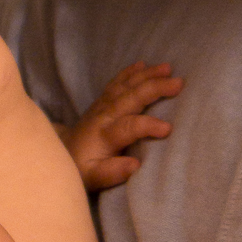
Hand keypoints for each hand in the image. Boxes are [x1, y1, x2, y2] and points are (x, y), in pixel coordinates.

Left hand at [62, 62, 182, 189]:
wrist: (62, 153)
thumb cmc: (83, 168)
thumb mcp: (94, 177)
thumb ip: (112, 172)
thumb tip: (135, 165)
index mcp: (104, 135)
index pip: (128, 127)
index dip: (147, 126)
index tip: (168, 128)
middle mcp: (104, 115)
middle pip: (130, 98)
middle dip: (154, 88)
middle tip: (179, 82)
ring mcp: (103, 104)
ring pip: (126, 85)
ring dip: (147, 75)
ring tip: (167, 67)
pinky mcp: (102, 100)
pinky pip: (117, 82)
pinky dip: (130, 72)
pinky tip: (143, 64)